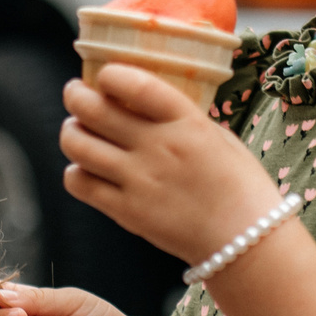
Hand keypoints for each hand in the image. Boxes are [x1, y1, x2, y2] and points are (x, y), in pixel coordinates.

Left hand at [61, 65, 285, 266]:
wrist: (245, 240)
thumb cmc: (240, 186)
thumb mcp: (219, 137)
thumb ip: (183, 119)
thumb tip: (148, 106)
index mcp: (186, 121)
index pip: (133, 83)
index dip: (109, 74)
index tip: (105, 75)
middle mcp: (158, 146)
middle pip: (92, 109)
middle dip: (75, 95)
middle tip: (75, 94)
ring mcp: (138, 180)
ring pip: (77, 144)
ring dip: (70, 131)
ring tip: (76, 130)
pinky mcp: (126, 211)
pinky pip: (79, 183)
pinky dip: (75, 172)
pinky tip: (85, 169)